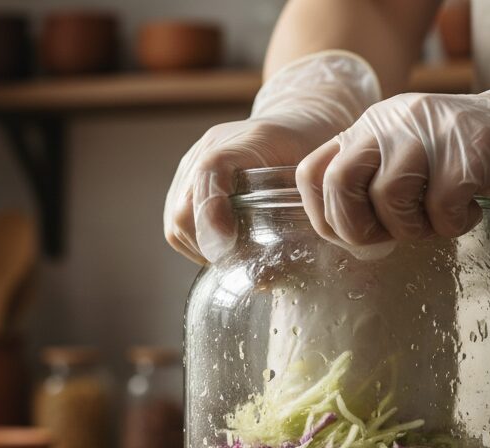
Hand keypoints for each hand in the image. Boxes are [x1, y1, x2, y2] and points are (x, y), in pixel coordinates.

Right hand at [164, 51, 380, 263]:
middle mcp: (208, 149)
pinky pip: (176, 222)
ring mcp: (191, 164)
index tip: (228, 244)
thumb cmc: (311, 155)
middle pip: (185, 207)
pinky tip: (222, 244)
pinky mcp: (184, 181)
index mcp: (247, 141)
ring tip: (230, 255)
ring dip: (200, 246)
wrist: (296, 125)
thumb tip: (263, 279)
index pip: (210, 171)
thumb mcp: (313, 181)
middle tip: (237, 261)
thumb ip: (295, 221)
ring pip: (176, 220)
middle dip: (209, 243)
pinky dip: (195, 241)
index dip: (212, 213)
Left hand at [296, 48, 489, 244]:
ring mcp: (431, 134)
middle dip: (359, 229)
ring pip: (390, 200)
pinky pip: (440, 210)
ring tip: (440, 220)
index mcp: (372, 126)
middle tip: (392, 239)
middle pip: (340, 184)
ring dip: (414, 228)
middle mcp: (393, 121)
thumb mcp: (413, 159)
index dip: (324, 217)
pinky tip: (470, 212)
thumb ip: (375, 182)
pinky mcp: (469, 155)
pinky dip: (453, 225)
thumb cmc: (472, 159)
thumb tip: (342, 238)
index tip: (352, 238)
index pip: (312, 171)